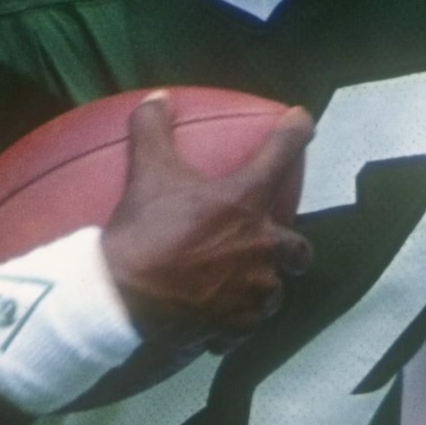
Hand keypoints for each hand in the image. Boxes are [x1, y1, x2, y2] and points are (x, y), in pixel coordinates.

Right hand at [101, 94, 313, 352]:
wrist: (122, 299)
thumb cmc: (142, 232)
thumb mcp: (146, 172)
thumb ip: (153, 129)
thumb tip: (157, 98)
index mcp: (246, 201)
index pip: (282, 152)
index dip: (297, 131)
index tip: (303, 122)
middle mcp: (262, 246)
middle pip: (299, 251)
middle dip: (293, 252)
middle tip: (278, 247)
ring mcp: (252, 291)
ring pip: (273, 293)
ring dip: (263, 288)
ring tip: (243, 289)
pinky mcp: (237, 326)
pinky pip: (246, 326)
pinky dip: (236, 323)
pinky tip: (220, 323)